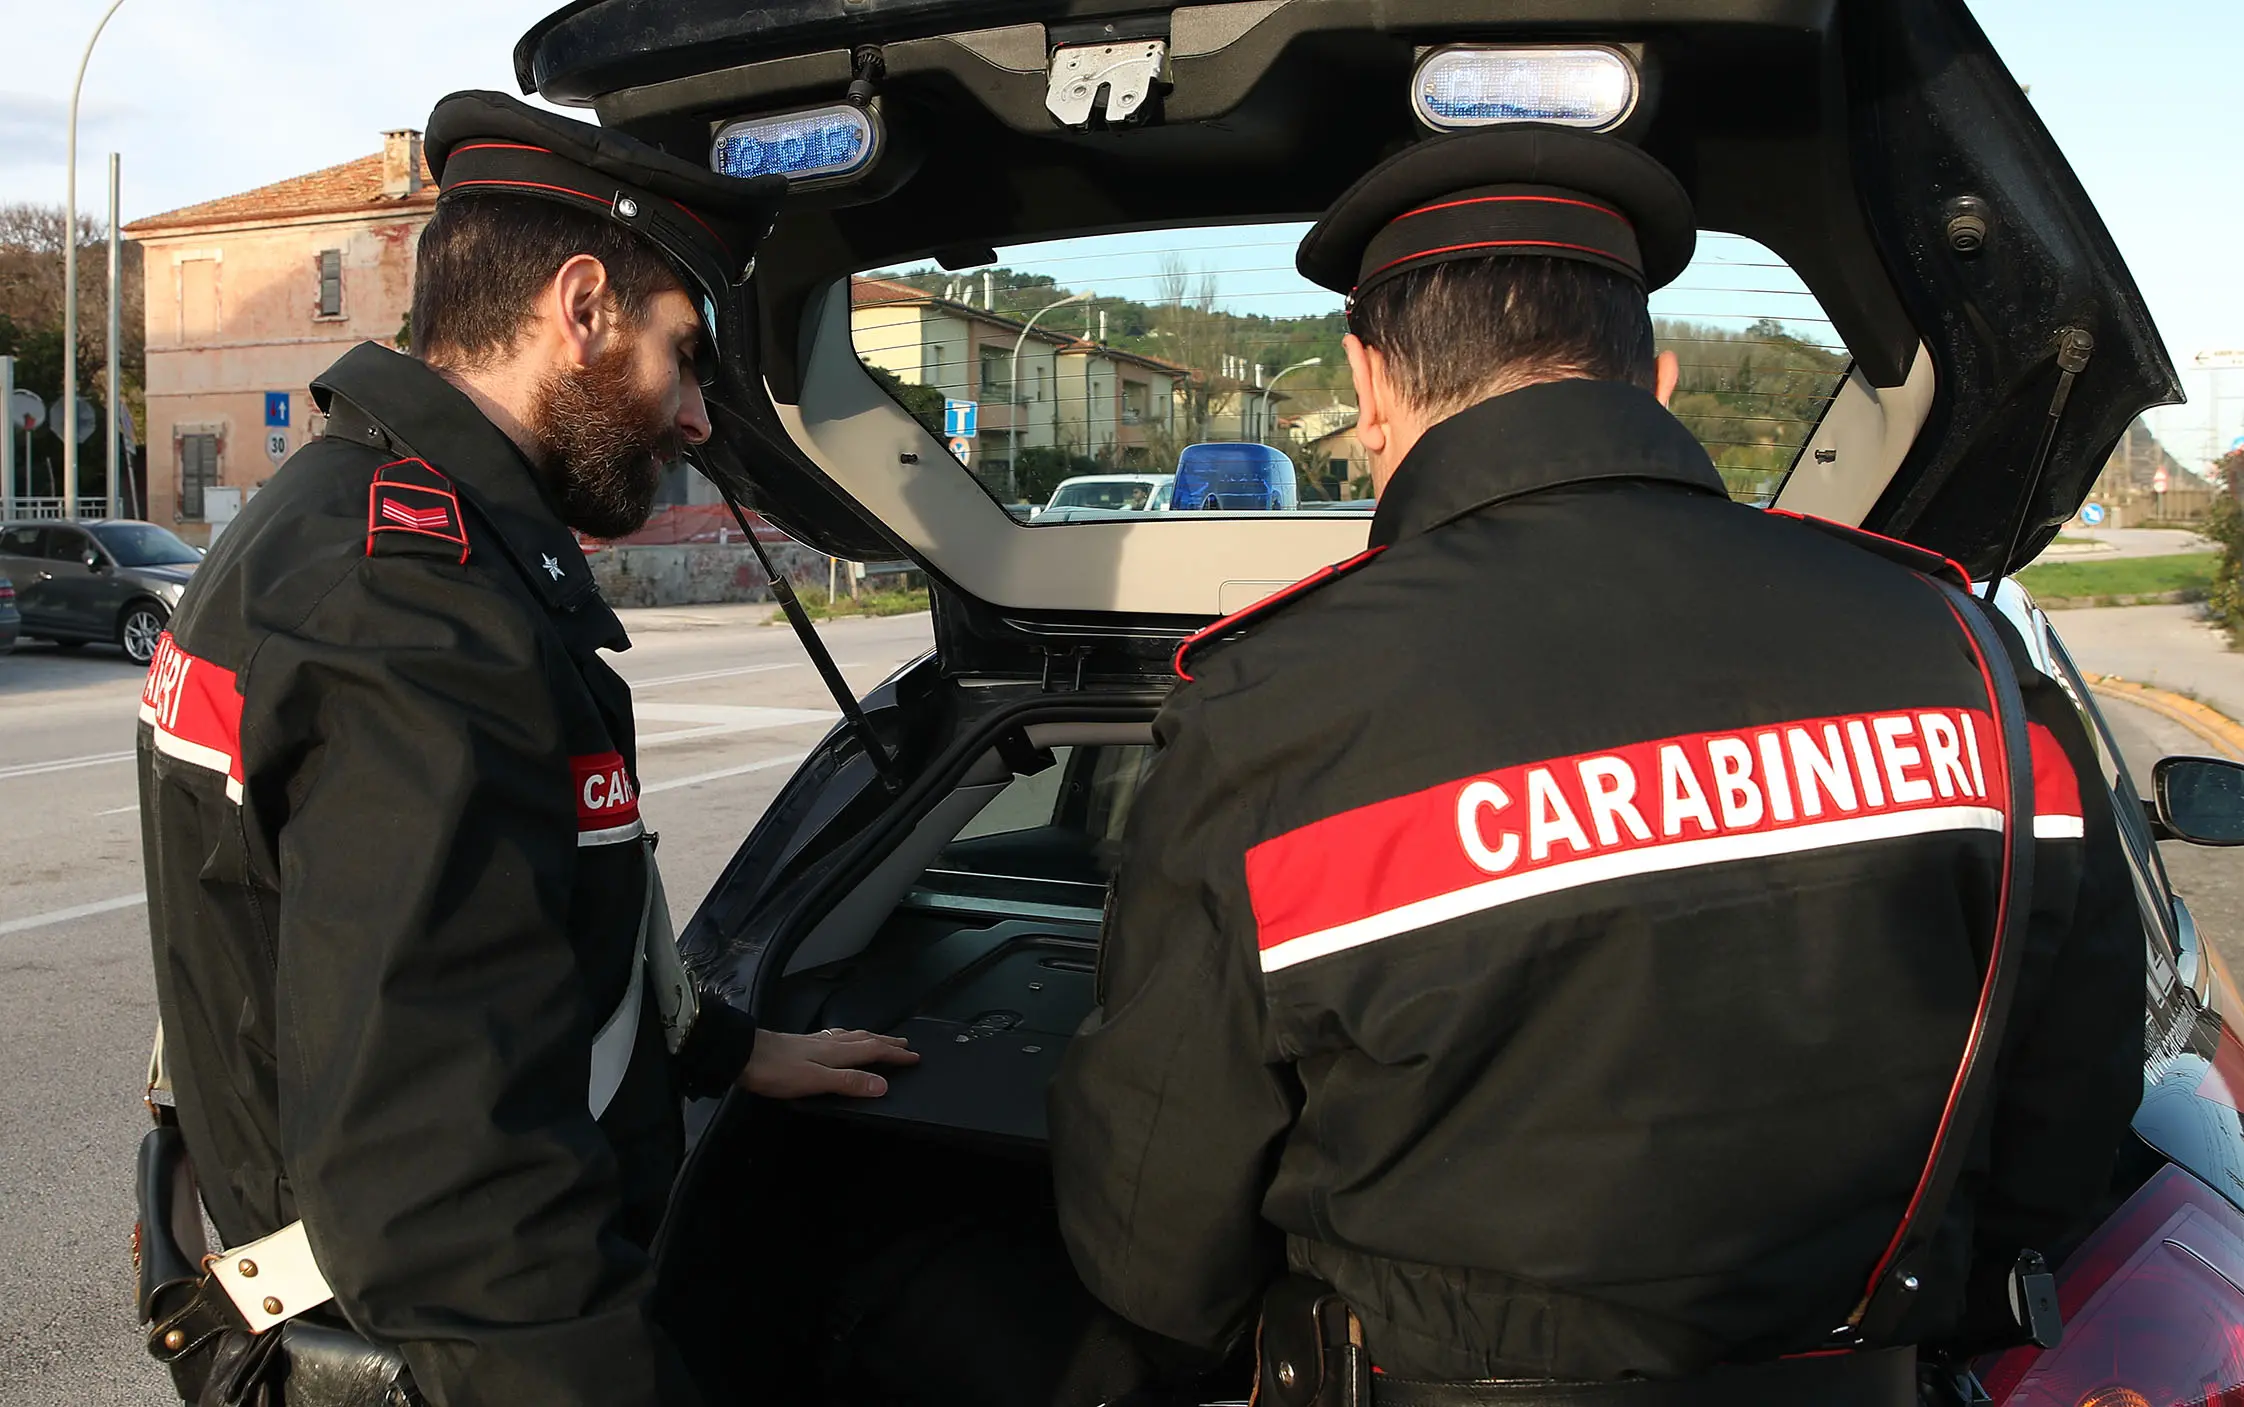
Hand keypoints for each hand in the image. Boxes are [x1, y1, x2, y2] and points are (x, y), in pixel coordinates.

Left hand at [738, 1027, 918, 1099]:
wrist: (743, 1054)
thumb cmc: (778, 1071)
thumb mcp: (815, 1081)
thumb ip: (848, 1082)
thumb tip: (883, 1085)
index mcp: (836, 1053)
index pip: (873, 1052)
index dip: (894, 1055)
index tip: (914, 1057)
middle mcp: (829, 1043)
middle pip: (865, 1040)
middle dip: (886, 1042)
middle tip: (905, 1043)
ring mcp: (814, 1041)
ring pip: (850, 1036)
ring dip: (869, 1037)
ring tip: (879, 1038)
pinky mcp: (801, 1043)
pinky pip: (835, 1037)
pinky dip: (848, 1037)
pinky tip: (839, 1038)